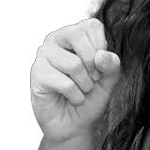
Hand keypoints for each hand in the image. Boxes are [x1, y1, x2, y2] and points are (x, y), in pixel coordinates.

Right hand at [30, 18, 120, 146]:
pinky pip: (64, 82)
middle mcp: (57, 39)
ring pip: (73, 63)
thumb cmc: (91, 97)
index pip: (91, 25)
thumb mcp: (109, 79)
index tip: (100, 65)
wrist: (76, 124)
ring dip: (85, 84)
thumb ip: (112, 64)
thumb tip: (100, 55)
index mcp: (75, 34)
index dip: (101, 46)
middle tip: (93, 79)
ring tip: (82, 90)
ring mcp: (44, 55)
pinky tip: (72, 98)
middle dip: (92, 63)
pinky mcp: (37, 73)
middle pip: (77, 35)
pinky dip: (75, 95)